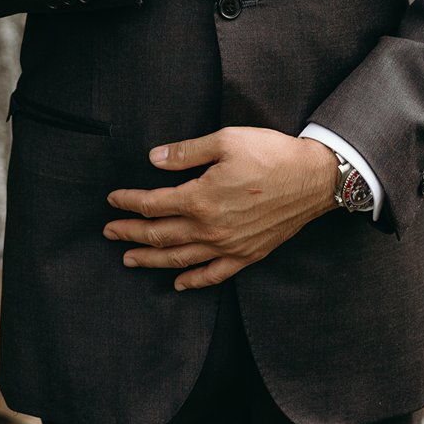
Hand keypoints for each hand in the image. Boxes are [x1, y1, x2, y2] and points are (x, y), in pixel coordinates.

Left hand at [103, 127, 338, 289]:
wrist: (313, 178)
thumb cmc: (270, 154)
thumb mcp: (226, 140)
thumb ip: (187, 152)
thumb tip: (154, 158)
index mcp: (200, 198)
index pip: (153, 204)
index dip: (129, 202)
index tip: (112, 200)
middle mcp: (210, 228)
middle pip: (160, 235)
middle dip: (130, 234)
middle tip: (109, 233)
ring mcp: (229, 246)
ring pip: (180, 259)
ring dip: (151, 260)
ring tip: (130, 260)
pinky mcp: (247, 255)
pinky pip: (214, 275)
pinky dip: (193, 281)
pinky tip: (178, 283)